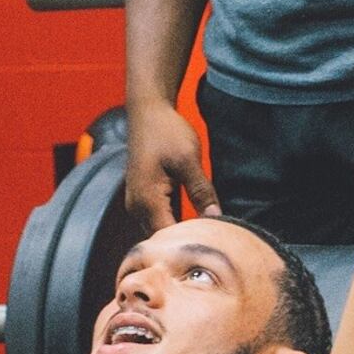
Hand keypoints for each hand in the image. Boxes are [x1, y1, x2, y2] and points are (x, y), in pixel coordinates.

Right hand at [126, 98, 218, 230]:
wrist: (147, 111)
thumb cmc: (165, 131)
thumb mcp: (188, 160)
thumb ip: (201, 191)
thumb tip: (216, 217)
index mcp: (147, 200)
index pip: (168, 236)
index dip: (190, 242)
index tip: (214, 242)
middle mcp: (137, 207)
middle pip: (163, 238)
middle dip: (186, 241)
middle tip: (216, 242)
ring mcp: (138, 203)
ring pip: (161, 230)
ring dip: (181, 233)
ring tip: (208, 235)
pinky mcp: (144, 198)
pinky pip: (160, 219)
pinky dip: (176, 222)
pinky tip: (196, 222)